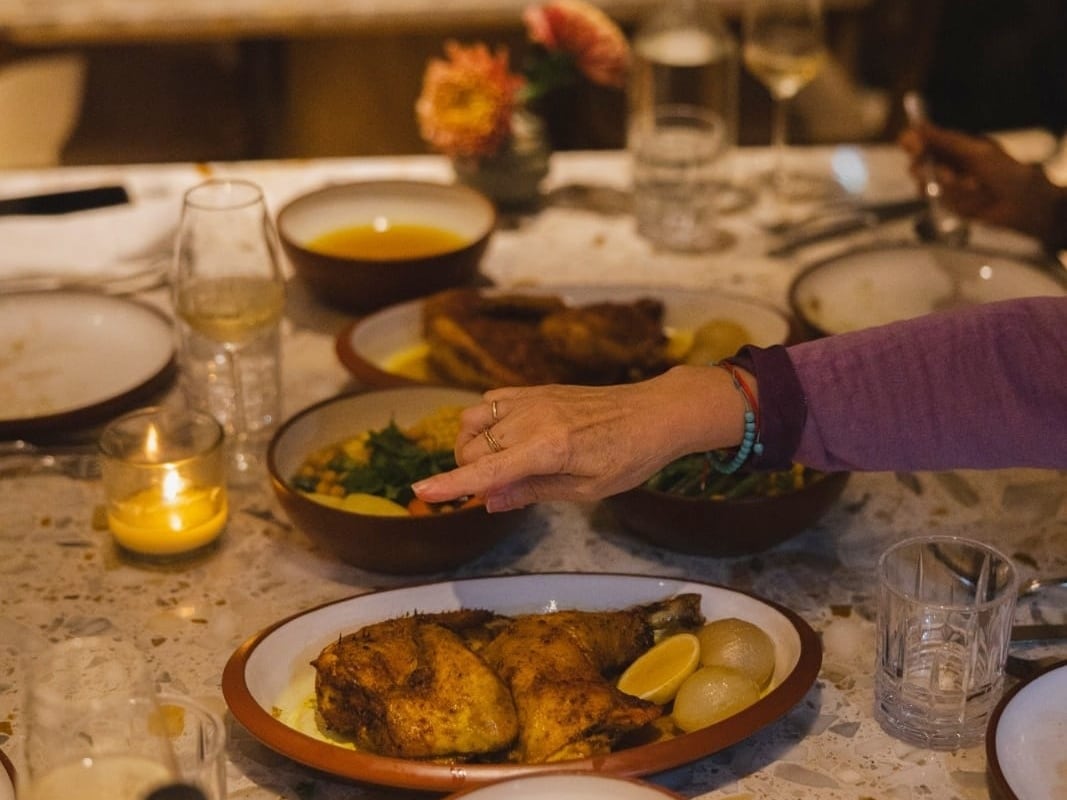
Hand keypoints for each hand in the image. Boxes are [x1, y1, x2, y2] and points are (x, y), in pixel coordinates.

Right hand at [412, 365, 748, 511]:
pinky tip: (504, 438)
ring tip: (497, 465)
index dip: (451, 485)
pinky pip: (490, 401)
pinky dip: (484, 422)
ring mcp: (532, 398)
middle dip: (470, 473)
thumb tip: (489, 502)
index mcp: (549, 449)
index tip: (420, 492)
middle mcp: (533, 418)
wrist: (656, 412)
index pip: (487, 471)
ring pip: (472, 421)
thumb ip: (533, 491)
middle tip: (498, 490)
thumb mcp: (587, 489)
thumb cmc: (630, 456)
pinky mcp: (536, 389)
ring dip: (472, 446)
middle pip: (471, 447)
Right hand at [898, 122, 1064, 248]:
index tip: (912, 145)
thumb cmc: (1006, 172)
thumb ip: (945, 141)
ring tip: (972, 185)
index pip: (923, 141)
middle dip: (926, 167)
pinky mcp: (948, 204)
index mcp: (953, 146)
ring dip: (948, 184)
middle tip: (943, 171)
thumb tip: (918, 126)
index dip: (913, 142)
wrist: (1023, 204)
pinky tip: (974, 194)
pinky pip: (939, 199)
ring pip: (926, 183)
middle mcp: (946, 164)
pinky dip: (956, 197)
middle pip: (918, 163)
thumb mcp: (976, 151)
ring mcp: (946, 185)